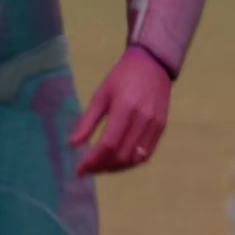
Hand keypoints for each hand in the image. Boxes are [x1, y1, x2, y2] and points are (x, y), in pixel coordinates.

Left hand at [70, 47, 172, 175]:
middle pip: (121, 155)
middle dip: (102, 167)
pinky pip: (146, 155)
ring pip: (134, 159)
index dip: (92, 161)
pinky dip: (130, 162)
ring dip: (116, 168)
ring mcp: (154, 125)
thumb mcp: (101, 94)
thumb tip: (73, 144)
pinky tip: (119, 161)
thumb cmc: (122, 77)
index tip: (79, 169)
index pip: (108, 144)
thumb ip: (88, 121)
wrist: (152, 64)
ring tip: (102, 166)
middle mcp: (142, 119)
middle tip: (89, 168)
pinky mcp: (161, 128)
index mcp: (124, 108)